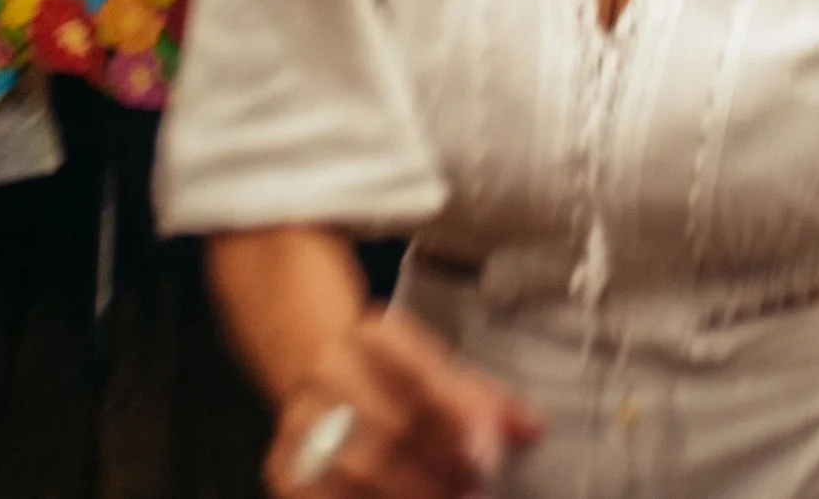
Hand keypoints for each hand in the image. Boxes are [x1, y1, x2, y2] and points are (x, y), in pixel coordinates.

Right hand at [270, 308, 544, 498]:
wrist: (315, 370)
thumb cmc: (392, 378)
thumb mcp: (439, 371)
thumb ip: (485, 401)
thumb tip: (532, 428)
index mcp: (371, 336)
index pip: (418, 374)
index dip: (454, 415)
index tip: (485, 451)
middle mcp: (329, 371)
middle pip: (390, 425)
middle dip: (439, 467)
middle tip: (476, 488)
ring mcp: (301, 420)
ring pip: (356, 467)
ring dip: (410, 492)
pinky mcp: (286, 466)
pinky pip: (323, 495)